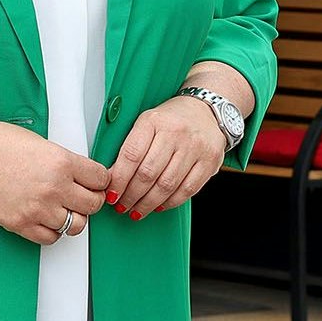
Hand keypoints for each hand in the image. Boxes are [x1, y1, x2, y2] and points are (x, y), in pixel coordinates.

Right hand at [0, 120, 109, 244]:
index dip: (101, 180)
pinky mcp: (21, 224)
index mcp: (61, 162)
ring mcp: (37, 209)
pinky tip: (46, 217)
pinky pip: (51, 238)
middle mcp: (53, 188)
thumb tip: (81, 175)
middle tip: (84, 195)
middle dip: (92, 200)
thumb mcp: (40, 143)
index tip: (97, 181)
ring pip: (76, 226)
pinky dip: (53, 230)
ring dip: (74, 217)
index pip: (101, 179)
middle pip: (93, 205)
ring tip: (64, 208)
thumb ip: (63, 161)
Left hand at [106, 95, 227, 220]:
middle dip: (131, 196)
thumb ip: (131, 148)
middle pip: (148, 173)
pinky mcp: (210, 161)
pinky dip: (170, 202)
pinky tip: (159, 205)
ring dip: (148, 204)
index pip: (131, 155)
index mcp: (153, 120)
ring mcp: (195, 147)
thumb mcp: (147, 123)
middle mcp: (176, 132)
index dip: (119, 179)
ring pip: (167, 185)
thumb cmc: (171, 119)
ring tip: (137, 210)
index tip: (111, 194)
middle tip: (122, 205)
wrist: (205, 110)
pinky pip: (187, 190)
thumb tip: (112, 178)